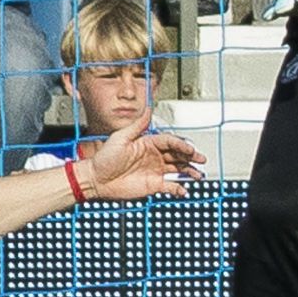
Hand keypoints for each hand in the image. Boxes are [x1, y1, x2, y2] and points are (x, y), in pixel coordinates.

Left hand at [85, 111, 205, 199]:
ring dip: (189, 172)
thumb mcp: (121, 137)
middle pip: (178, 155)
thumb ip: (137, 125)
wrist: (96, 179)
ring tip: (198, 175)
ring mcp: (155, 171)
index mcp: (148, 143)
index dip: (181, 145)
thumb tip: (148, 108)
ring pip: (177, 170)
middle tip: (201, 159)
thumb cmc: (105, 158)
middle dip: (191, 157)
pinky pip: (170, 186)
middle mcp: (154, 157)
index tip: (190, 148)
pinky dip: (179, 188)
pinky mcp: (153, 185)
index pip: (170, 142)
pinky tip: (185, 188)